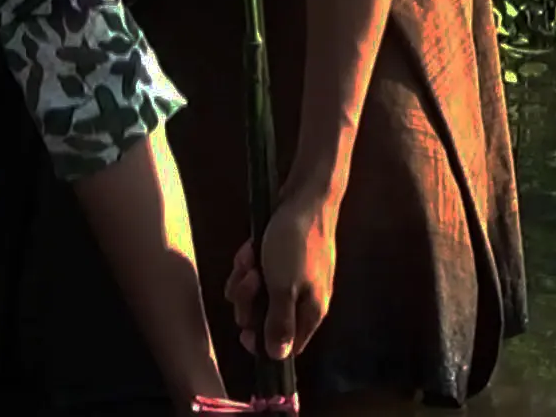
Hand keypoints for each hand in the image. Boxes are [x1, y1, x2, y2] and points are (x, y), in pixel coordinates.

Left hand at [225, 189, 337, 360]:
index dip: (264, 343)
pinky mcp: (279, 262)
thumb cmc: (297, 244)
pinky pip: (255, 275)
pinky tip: (251, 249)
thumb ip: (280, 324)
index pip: (287, 347)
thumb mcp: (285, 288)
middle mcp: (302, 299)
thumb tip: (278, 357)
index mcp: (311, 311)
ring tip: (251, 260)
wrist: (304, 198)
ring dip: (245, 280)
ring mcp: (290, 279)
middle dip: (249, 302)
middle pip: (265, 321)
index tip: (246, 329)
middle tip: (251, 280)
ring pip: (255, 297)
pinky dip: (248, 264)